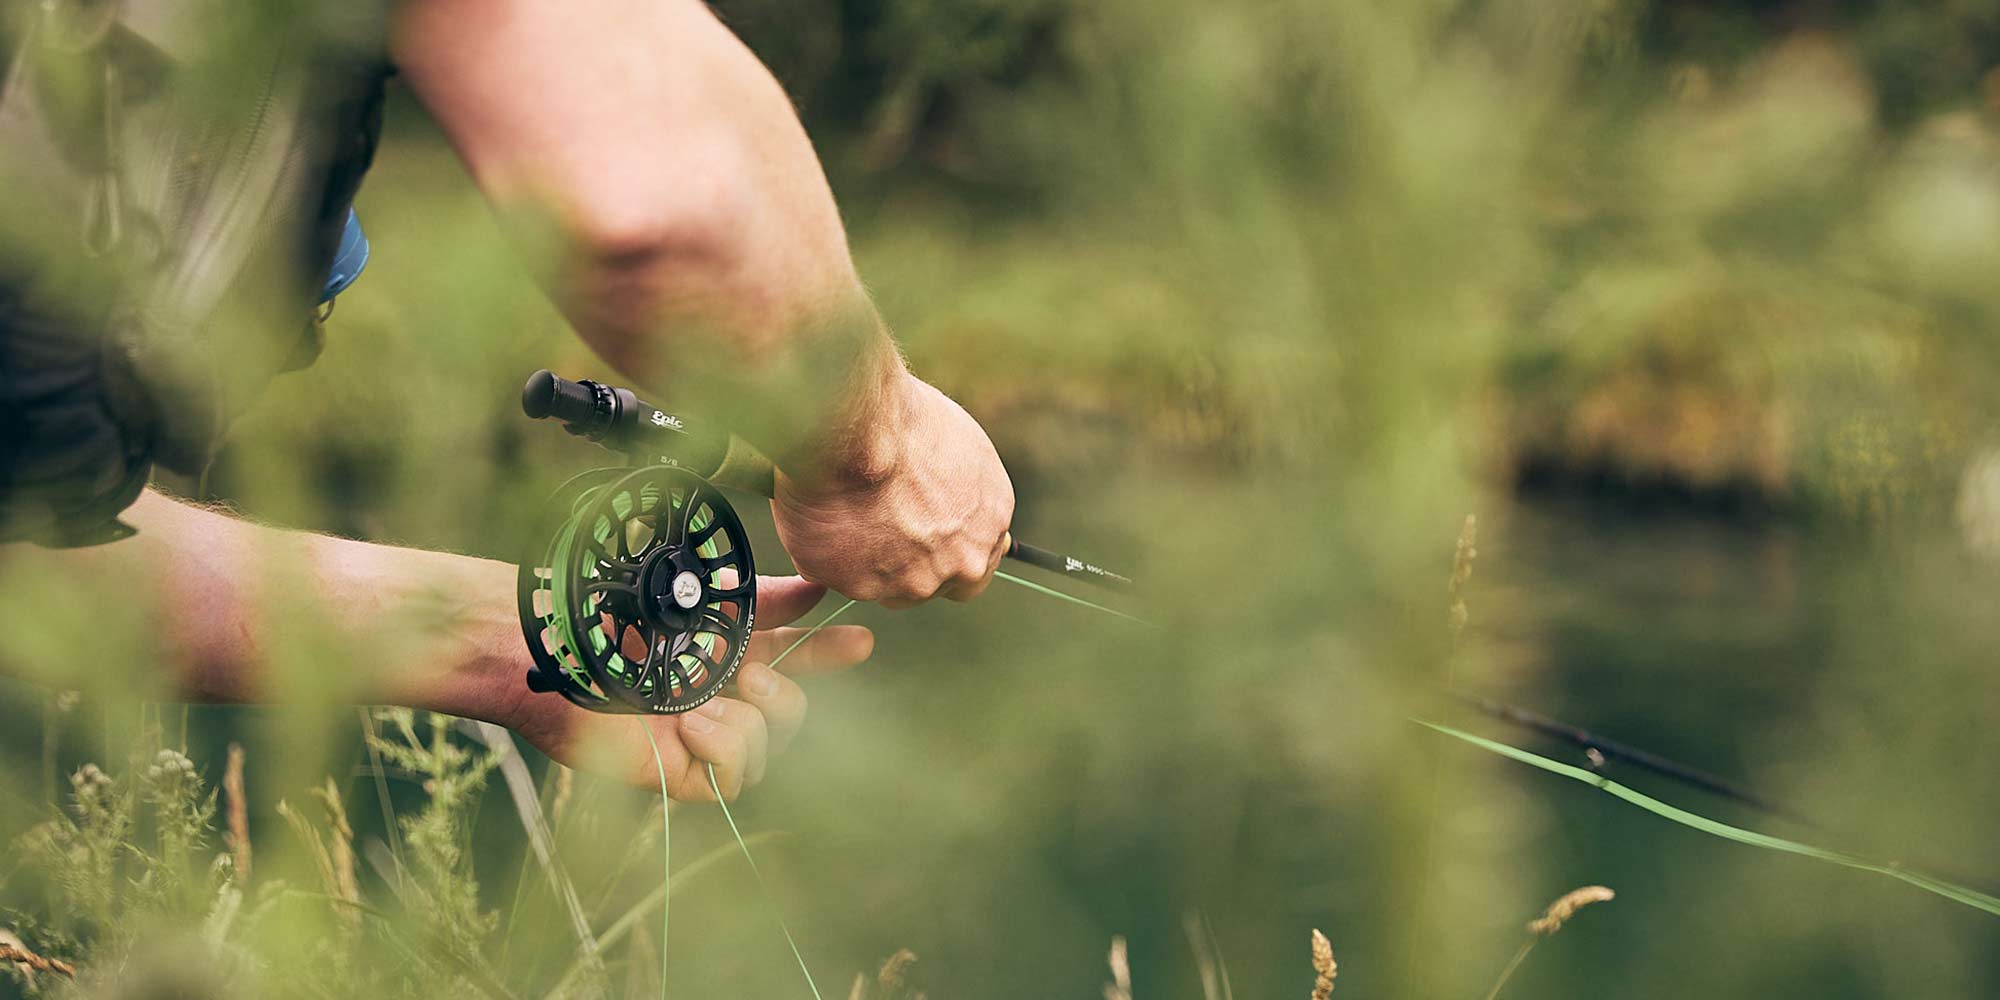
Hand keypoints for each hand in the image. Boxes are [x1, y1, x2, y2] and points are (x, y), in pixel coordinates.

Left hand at [502, 575, 870, 799]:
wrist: (557, 645)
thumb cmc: (613, 613)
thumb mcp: (700, 597)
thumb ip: (761, 598)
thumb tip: (816, 588)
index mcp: (723, 652)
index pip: (791, 658)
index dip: (828, 654)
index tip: (860, 642)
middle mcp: (717, 695)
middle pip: (791, 714)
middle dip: (789, 696)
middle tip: (754, 676)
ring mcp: (699, 736)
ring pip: (767, 750)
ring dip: (748, 725)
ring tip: (701, 703)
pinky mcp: (678, 772)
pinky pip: (734, 781)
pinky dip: (725, 751)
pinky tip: (690, 725)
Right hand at [772, 372, 1014, 606]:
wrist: (856, 425)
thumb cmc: (900, 417)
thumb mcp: (954, 446)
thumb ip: (955, 490)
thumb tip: (941, 499)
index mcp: (989, 522)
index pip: (974, 566)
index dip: (943, 556)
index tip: (918, 540)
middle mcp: (961, 561)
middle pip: (932, 584)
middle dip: (905, 565)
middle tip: (872, 528)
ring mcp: (913, 581)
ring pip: (885, 587)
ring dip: (865, 561)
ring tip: (842, 511)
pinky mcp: (862, 586)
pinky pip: (840, 576)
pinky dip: (828, 554)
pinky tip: (821, 516)